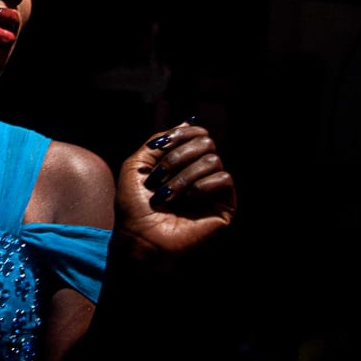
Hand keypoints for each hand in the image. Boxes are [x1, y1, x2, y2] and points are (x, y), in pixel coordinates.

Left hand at [114, 120, 236, 266]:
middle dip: (176, 157)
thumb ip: (157, 141)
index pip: (197, 134)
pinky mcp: (226, 207)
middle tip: (158, 179)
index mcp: (183, 164)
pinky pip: (224, 178)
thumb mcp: (136, 166)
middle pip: (206, 142)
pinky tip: (188, 202)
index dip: (180, 135)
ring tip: (167, 196)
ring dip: (182, 176)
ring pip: (213, 159)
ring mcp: (214, 191)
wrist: (139, 238)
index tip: (158, 148)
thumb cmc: (134, 207)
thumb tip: (189, 122)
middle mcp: (200, 174)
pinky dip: (200, 187)